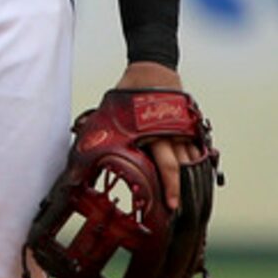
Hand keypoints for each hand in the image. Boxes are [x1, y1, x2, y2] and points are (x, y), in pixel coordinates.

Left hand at [115, 60, 201, 211]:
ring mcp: (182, 127)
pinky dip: (197, 160)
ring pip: (191, 158)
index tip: (169, 206)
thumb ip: (101, 134)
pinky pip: (196, 146)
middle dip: (178, 188)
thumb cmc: (127, 94)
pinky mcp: (190, 122)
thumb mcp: (110, 114)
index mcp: (148, 132)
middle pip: (178, 166)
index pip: (163, 167)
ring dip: (191, 176)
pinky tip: (196, 173)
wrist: (151, 70)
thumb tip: (80, 152)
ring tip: (190, 195)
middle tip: (177, 207)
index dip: (168, 188)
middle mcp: (168, 132)